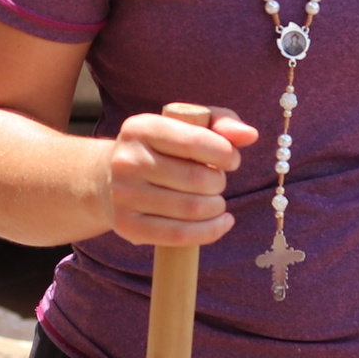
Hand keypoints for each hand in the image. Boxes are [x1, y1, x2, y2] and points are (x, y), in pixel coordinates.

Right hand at [100, 107, 257, 247]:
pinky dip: (210, 232)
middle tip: (217, 182)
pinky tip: (221, 222)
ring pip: (191, 209)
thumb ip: (221, 122)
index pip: (195, 141)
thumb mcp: (186, 125)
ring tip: (216, 202)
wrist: (109, 179)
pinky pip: (179, 235)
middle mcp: (127, 160)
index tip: (231, 160)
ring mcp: (124, 195)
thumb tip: (249, 135)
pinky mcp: (127, 225)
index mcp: (141, 128)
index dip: (226, 153)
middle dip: (219, 183)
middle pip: (197, 179)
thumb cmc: (161, 149)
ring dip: (217, 207)